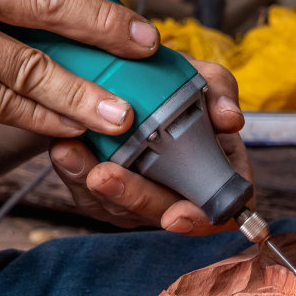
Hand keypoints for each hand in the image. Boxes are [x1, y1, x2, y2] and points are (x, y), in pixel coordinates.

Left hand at [49, 59, 252, 232]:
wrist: (128, 77)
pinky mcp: (104, 194)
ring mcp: (141, 195)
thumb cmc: (174, 81)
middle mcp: (179, 191)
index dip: (199, 221)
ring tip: (72, 154)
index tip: (176, 215)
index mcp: (215, 168)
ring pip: (118, 207)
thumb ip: (219, 90)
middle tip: (104, 175)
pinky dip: (73, 171)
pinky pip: (88, 194)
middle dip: (130, 197)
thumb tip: (231, 120)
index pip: (219, 210)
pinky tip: (63, 148)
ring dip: (92, 184)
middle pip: (159, 212)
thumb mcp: (199, 75)